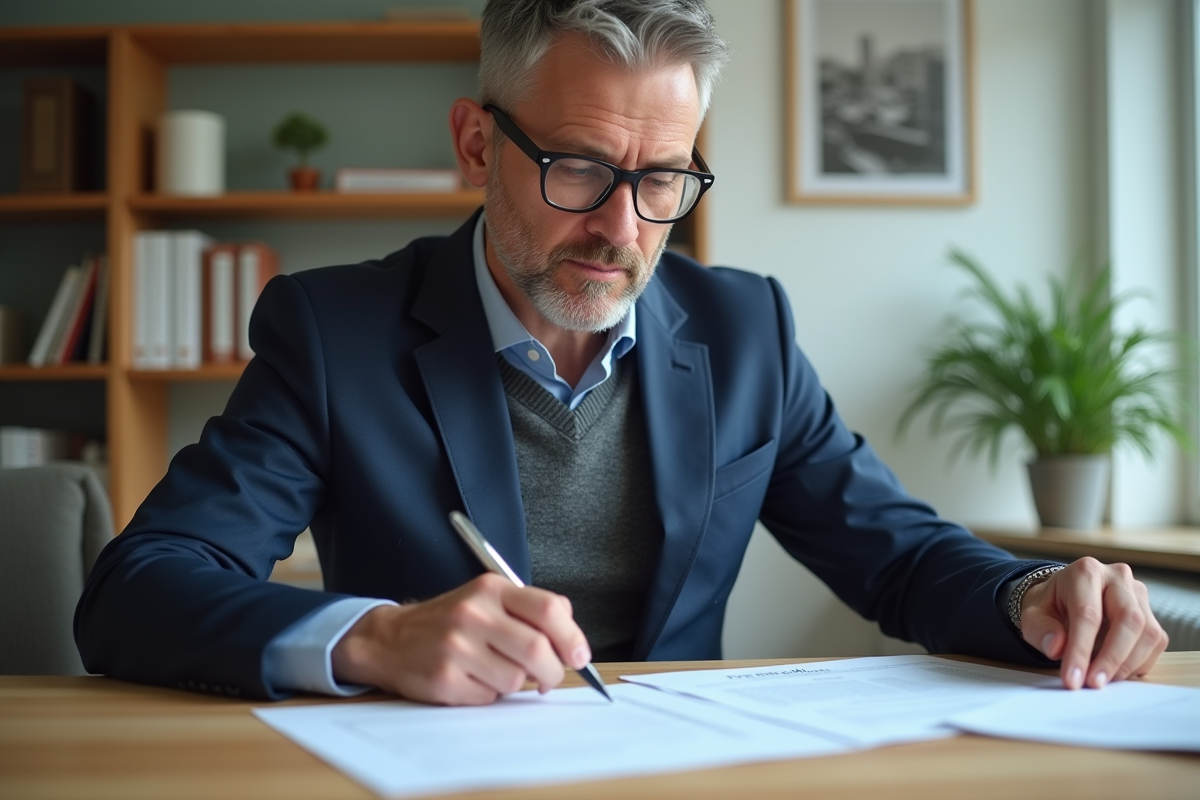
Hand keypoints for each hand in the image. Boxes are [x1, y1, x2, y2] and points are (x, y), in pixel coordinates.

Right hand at [330, 573, 591, 704]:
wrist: (390, 639)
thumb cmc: (451, 622)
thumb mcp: (487, 599)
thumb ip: (530, 611)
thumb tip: (572, 642)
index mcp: (491, 589)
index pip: (548, 609)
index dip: (572, 637)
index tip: (579, 657)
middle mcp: (474, 613)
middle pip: (537, 650)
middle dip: (552, 672)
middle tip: (548, 678)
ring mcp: (456, 646)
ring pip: (516, 678)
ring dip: (516, 683)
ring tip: (496, 671)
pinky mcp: (444, 678)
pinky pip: (490, 696)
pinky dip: (490, 694)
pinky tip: (473, 679)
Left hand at [1019, 557, 1167, 689]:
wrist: (1065, 597)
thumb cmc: (1050, 606)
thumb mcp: (1033, 616)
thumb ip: (1041, 630)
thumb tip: (1057, 648)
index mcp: (1085, 572)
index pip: (1088, 613)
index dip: (1080, 650)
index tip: (1073, 679)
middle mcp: (1117, 577)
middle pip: (1128, 619)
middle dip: (1112, 658)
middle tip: (1094, 684)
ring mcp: (1138, 594)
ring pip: (1148, 633)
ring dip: (1127, 664)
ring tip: (1101, 679)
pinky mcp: (1151, 613)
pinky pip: (1155, 642)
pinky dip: (1138, 663)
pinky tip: (1116, 671)